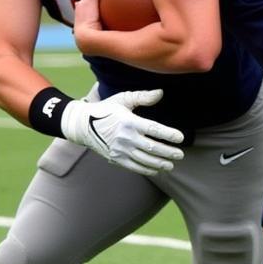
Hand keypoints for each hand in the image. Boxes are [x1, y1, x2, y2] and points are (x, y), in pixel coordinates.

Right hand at [60, 89, 184, 175]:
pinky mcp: (115, 158)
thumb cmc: (106, 110)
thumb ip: (142, 97)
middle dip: (168, 152)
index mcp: (129, 121)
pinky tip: (156, 170)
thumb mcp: (123, 99)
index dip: (168, 134)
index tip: (180, 137)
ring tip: (171, 165)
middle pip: (152, 147)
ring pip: (144, 159)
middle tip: (180, 154)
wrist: (82, 125)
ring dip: (159, 163)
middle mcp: (125, 137)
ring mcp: (120, 149)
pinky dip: (146, 170)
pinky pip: (134, 167)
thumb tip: (161, 93)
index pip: (153, 129)